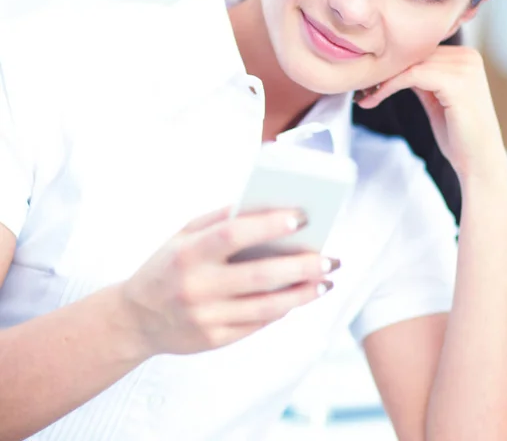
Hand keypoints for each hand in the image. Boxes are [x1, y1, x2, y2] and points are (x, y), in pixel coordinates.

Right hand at [119, 207, 338, 357]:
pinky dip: (283, 309)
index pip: (233, 234)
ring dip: (302, 294)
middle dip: (301, 266)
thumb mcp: (184, 234)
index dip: (268, 225)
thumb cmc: (168, 265)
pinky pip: (258, 324)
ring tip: (325, 281)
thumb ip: (221, 218)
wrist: (136, 319)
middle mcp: (196, 287)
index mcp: (188, 253)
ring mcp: (206, 318)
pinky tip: (299, 297)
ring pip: (266, 307)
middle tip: (330, 259)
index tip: (301, 217)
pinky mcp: (215, 340)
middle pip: (260, 275)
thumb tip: (268, 207)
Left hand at [355, 46, 506, 179]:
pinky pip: (411, 76)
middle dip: (384, 71)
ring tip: (364, 96)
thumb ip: (421, 79)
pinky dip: (388, 87)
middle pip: (413, 55)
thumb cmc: (458, 135)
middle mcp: (468, 56)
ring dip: (381, 80)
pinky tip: (373, 99)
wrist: (478, 161)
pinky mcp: (455, 82)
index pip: (420, 51)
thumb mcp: (436, 98)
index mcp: (465, 57)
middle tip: (360, 88)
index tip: (368, 81)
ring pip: (409, 64)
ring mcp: (464, 68)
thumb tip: (393, 67)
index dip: (392, 65)